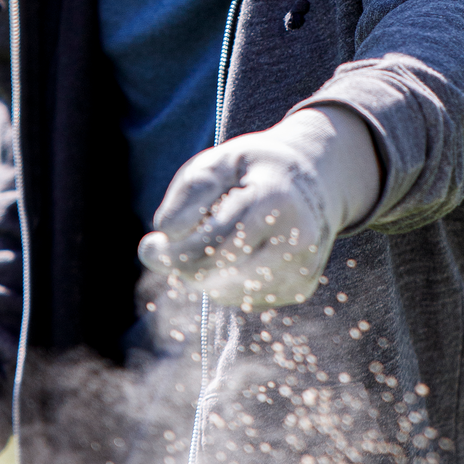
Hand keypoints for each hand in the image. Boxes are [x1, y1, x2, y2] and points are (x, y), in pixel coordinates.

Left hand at [138, 105, 381, 308]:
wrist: (312, 182)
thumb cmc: (252, 171)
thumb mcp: (218, 163)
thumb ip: (186, 196)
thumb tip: (155, 246)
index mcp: (274, 200)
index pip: (211, 243)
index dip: (173, 251)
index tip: (151, 245)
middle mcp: (296, 238)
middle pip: (218, 274)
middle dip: (184, 266)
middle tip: (169, 251)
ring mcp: (302, 268)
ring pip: (227, 293)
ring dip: (205, 275)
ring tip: (214, 242)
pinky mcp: (301, 288)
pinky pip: (245, 301)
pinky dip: (227, 283)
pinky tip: (237, 256)